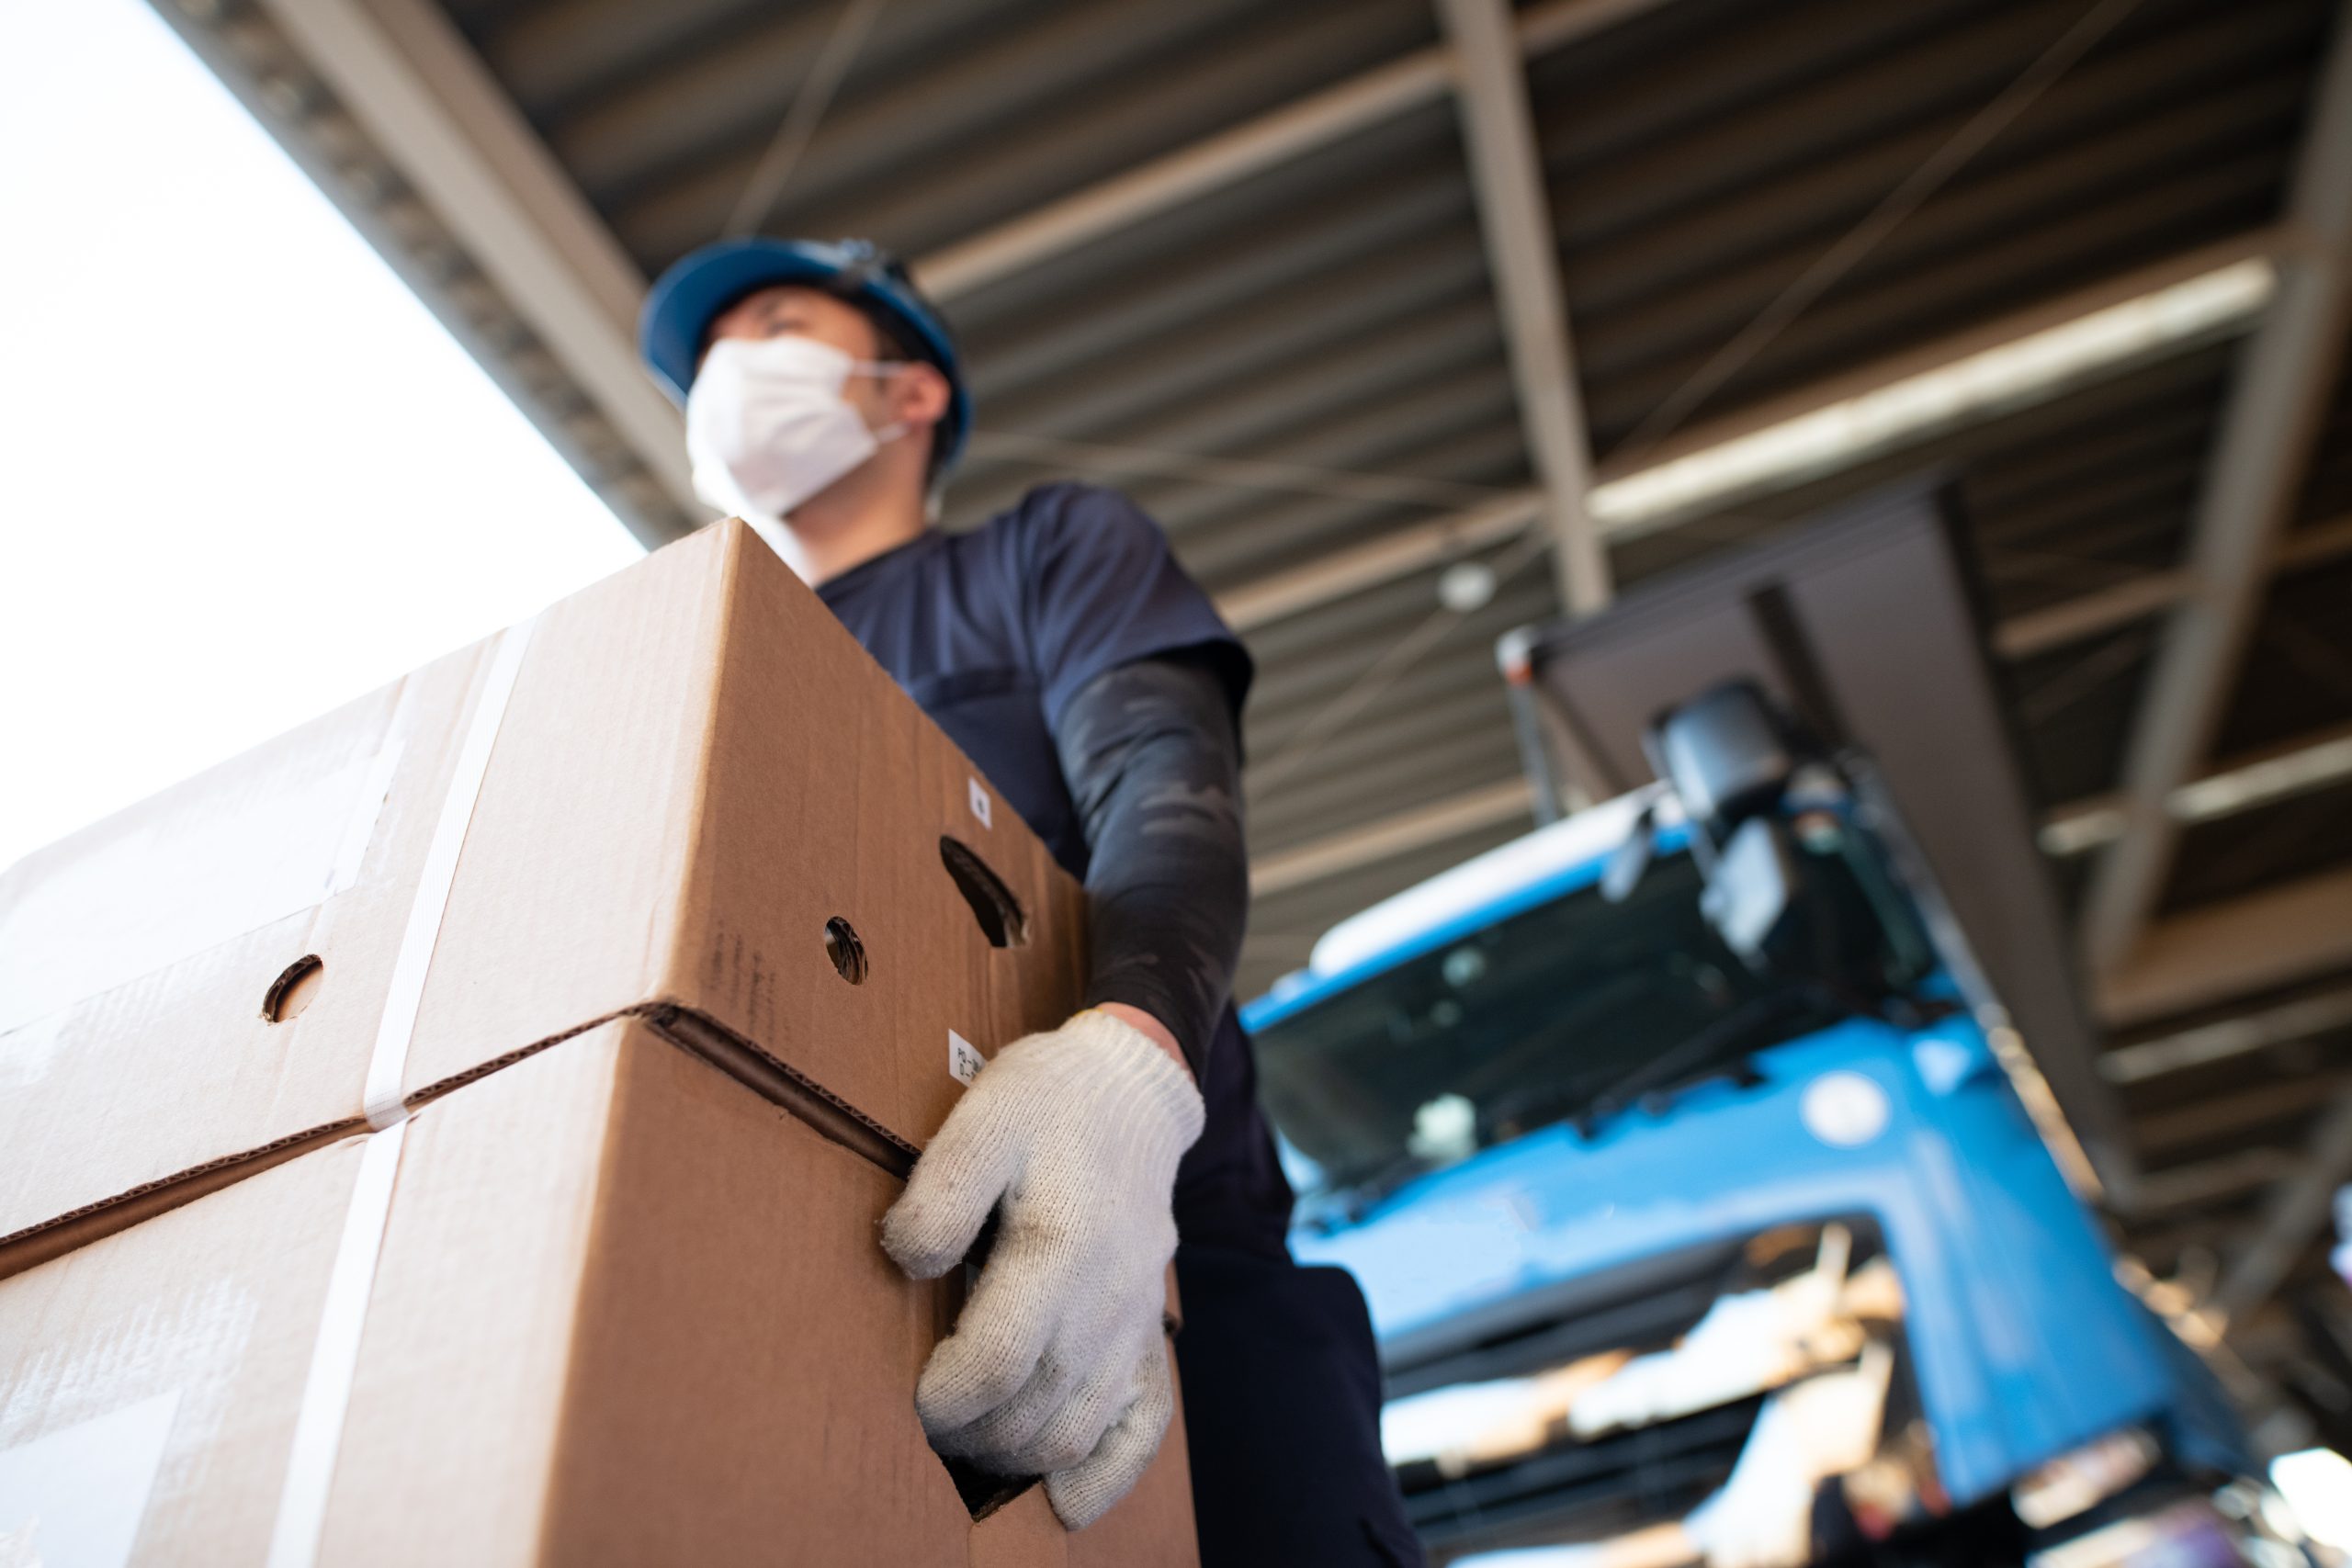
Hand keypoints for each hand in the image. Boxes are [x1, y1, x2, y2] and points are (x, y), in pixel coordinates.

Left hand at [880, 1009, 1204, 1527]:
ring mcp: (1135, 1322)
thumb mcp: (983, 1117)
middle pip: (1035, 1411)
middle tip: (923, 1421)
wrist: (1131, 1091)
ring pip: (1078, 1429)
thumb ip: (942, 1190)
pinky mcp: (1151, 1333)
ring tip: (968, 1440)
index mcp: (1062, 1245)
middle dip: (969, 1435)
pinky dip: (1105, 1476)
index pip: (999, 1361)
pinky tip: (1062, 1500)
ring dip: (1016, 1455)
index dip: (945, 1398)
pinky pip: (1145, 1425)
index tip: (911, 1394)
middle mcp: (1107, 1298)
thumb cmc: (1047, 1103)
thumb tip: (907, 1262)